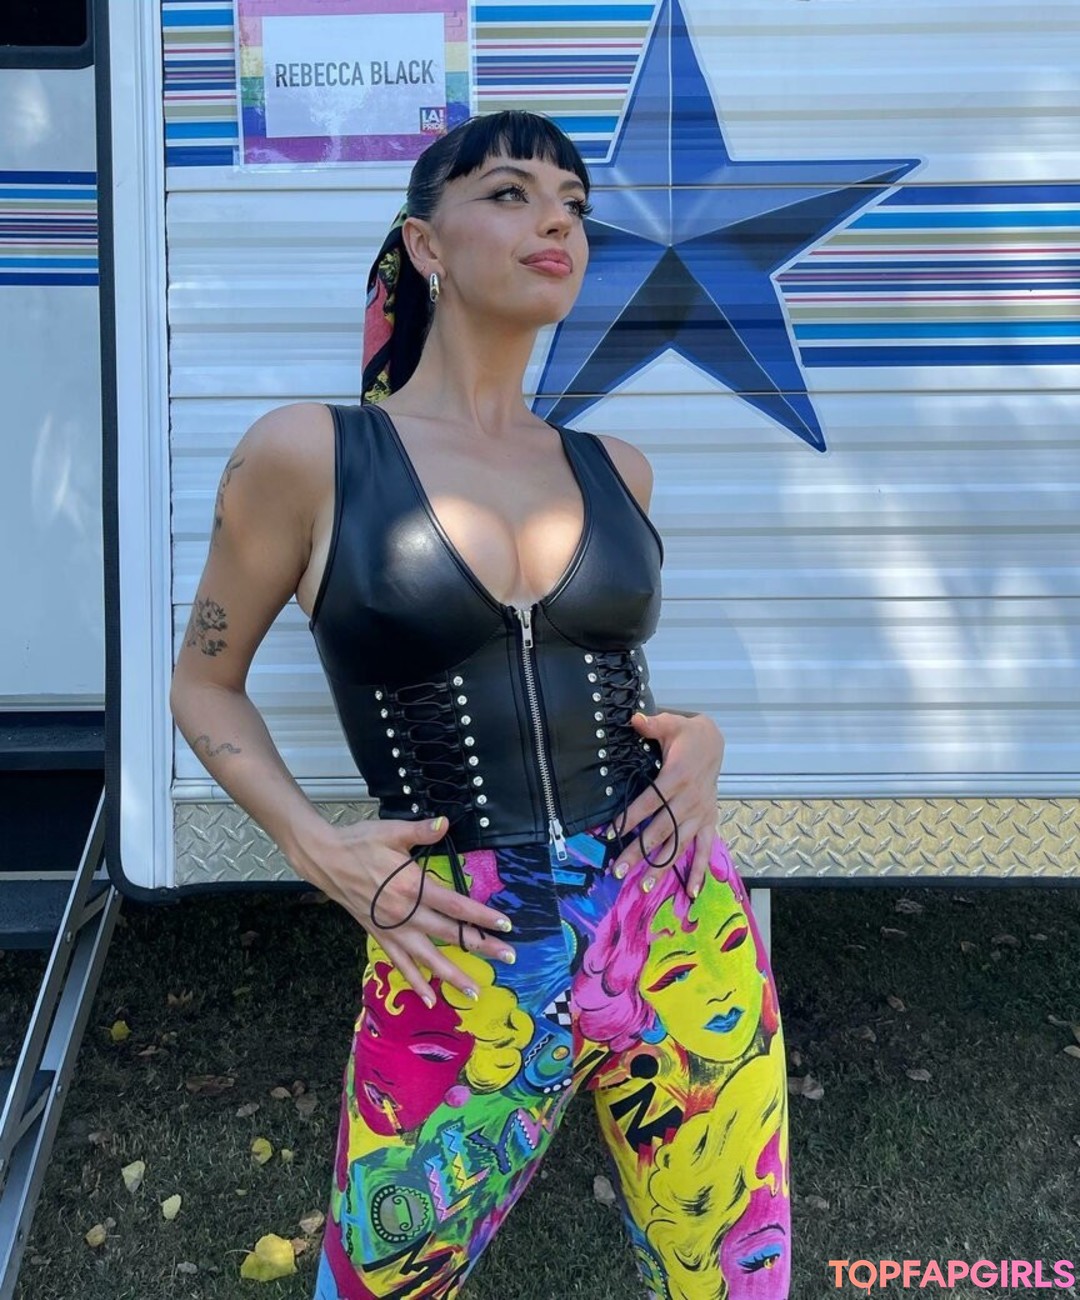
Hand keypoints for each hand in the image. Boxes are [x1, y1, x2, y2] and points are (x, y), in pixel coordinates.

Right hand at [295, 815, 515, 1005]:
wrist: (325, 860)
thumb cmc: (360, 843)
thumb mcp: (391, 831)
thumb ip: (421, 831)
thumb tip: (445, 823)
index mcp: (412, 886)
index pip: (455, 904)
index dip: (481, 916)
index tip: (504, 925)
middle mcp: (405, 913)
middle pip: (449, 934)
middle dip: (480, 946)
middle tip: (508, 957)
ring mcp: (392, 928)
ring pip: (427, 957)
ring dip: (452, 975)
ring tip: (474, 992)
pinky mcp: (379, 936)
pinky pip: (400, 964)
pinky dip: (414, 982)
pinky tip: (428, 999)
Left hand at [609, 712, 724, 898]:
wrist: (714, 741)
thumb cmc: (686, 734)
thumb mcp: (670, 724)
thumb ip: (651, 724)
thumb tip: (633, 719)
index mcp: (677, 778)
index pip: (649, 803)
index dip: (629, 818)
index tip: (610, 834)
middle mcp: (690, 800)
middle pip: (660, 831)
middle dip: (639, 852)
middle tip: (617, 871)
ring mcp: (701, 814)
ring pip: (680, 844)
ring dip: (663, 866)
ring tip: (645, 886)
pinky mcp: (709, 820)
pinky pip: (706, 849)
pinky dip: (700, 871)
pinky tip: (692, 892)